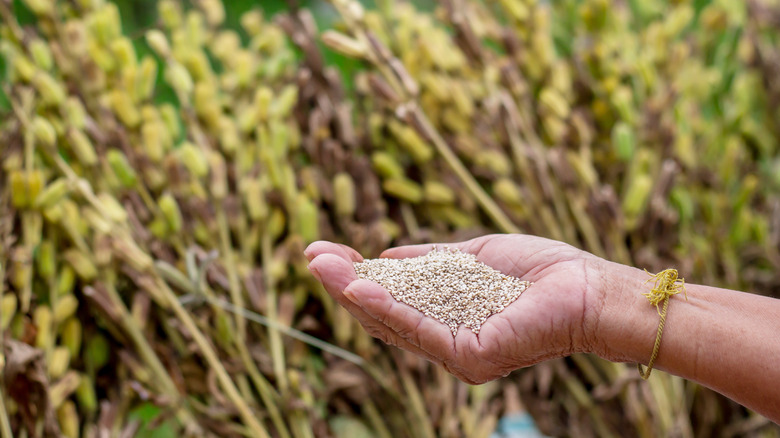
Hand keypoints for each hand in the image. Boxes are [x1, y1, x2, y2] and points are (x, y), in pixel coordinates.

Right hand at [304, 234, 604, 383]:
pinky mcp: (473, 357)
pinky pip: (422, 330)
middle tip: (311, 255)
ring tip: (323, 266)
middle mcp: (446, 342)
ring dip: (355, 292)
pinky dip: (390, 308)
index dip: (356, 277)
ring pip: (394, 323)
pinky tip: (361, 286)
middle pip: (383, 315)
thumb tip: (385, 255)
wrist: (587, 287)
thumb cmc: (537, 272)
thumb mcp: (470, 259)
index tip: (327, 251)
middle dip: (345, 284)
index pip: (390, 302)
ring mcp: (457, 353)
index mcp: (444, 319)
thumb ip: (429, 262)